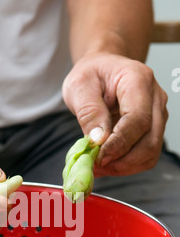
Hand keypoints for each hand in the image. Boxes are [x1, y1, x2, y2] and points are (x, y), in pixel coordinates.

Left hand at [62, 53, 167, 175]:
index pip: (138, 119)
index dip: (119, 143)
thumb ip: (89, 112)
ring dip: (125, 166)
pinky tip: (107, 164)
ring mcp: (157, 114)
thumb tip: (99, 140)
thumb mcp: (79, 87)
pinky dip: (127, 165)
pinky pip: (146, 155)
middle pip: (150, 140)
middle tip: (96, 166)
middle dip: (122, 160)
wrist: (102, 70)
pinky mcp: (153, 129)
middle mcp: (155, 97)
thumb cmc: (91, 74)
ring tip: (99, 166)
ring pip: (151, 152)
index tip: (99, 156)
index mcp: (138, 80)